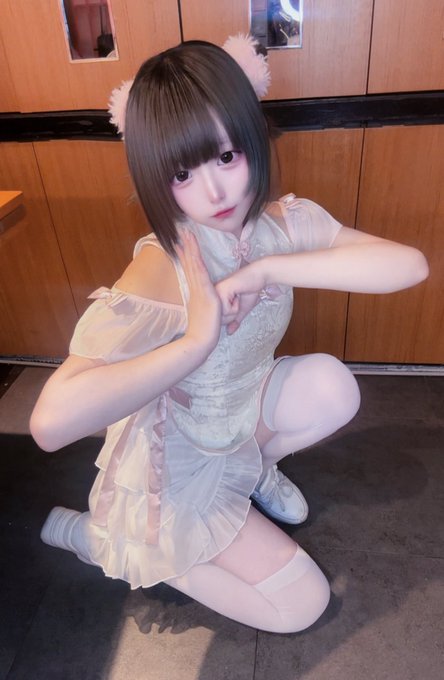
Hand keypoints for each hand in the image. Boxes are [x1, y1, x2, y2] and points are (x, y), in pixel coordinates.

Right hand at [176, 230, 221, 351]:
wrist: (200, 341)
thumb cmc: (204, 332)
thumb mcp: (206, 315)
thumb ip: (207, 307)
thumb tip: (207, 306)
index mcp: (195, 291)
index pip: (190, 269)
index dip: (185, 255)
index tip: (181, 243)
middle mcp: (195, 288)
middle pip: (190, 262)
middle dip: (186, 245)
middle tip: (182, 230)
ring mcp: (199, 290)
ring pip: (194, 264)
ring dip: (190, 247)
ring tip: (187, 233)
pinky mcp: (204, 293)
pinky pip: (200, 273)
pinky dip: (196, 261)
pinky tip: (194, 250)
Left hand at [216, 259, 267, 333]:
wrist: (259, 276)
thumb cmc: (250, 290)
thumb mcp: (241, 309)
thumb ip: (234, 321)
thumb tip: (229, 333)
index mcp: (213, 298)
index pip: (217, 319)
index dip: (231, 316)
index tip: (237, 302)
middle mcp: (210, 295)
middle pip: (219, 319)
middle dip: (232, 314)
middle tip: (238, 300)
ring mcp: (214, 292)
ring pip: (222, 316)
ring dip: (234, 310)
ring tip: (238, 296)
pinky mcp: (220, 291)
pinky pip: (226, 310)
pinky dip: (236, 305)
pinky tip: (238, 294)